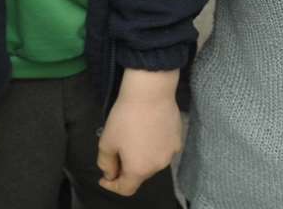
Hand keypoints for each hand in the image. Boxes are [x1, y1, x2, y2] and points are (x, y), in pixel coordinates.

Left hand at [97, 69, 181, 195]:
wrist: (151, 92)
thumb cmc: (125, 117)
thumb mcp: (106, 141)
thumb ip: (106, 163)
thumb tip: (111, 174)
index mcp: (139, 170)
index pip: (126, 189)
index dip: (113, 186)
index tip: (105, 177)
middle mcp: (158, 166)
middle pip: (140, 175)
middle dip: (127, 168)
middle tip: (117, 153)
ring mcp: (170, 153)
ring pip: (152, 162)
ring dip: (142, 156)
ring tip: (134, 139)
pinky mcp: (178, 139)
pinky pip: (163, 149)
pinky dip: (154, 146)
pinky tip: (148, 130)